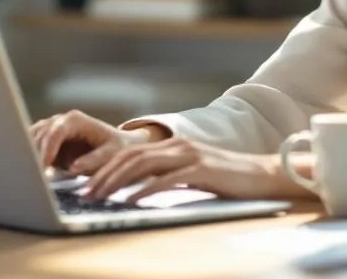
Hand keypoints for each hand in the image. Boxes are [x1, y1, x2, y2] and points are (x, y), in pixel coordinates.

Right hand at [29, 109, 156, 170]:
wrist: (118, 145)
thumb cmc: (115, 148)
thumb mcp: (110, 154)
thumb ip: (93, 160)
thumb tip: (74, 167)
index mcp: (75, 120)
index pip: (54, 132)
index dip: (47, 150)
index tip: (43, 169)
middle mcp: (60, 121)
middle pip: (39, 136)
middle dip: (35, 156)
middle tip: (34, 178)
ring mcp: (51, 129)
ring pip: (31, 141)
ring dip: (30, 158)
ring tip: (32, 178)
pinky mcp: (46, 140)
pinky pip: (31, 147)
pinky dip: (30, 159)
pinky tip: (32, 174)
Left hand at [75, 137, 298, 203]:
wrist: (263, 175)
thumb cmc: (228, 179)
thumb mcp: (192, 174)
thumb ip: (168, 176)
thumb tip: (137, 191)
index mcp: (173, 145)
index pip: (130, 152)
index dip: (104, 165)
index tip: (84, 180)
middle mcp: (178, 145)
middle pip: (130, 156)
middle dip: (103, 174)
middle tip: (84, 191)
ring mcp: (189, 155)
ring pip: (142, 164)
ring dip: (116, 181)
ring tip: (99, 196)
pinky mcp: (201, 169)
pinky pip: (165, 179)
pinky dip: (144, 190)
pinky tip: (130, 201)